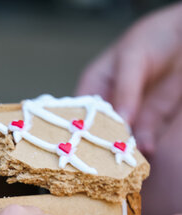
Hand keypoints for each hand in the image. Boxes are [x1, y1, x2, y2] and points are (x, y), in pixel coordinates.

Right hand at [76, 2, 181, 154]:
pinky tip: (147, 151)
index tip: (82, 145)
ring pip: (122, 138)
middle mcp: (109, 103)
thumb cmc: (150, 38)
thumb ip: (126, 89)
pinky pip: (146, 137)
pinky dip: (145, 146)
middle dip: (102, 145)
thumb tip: (120, 119)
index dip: (78, 129)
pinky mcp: (152, 119)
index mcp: (94, 86)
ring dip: (124, 149)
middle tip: (105, 159)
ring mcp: (131, 113)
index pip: (80, 113)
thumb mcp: (132, 59)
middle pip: (100, 131)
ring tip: (127, 160)